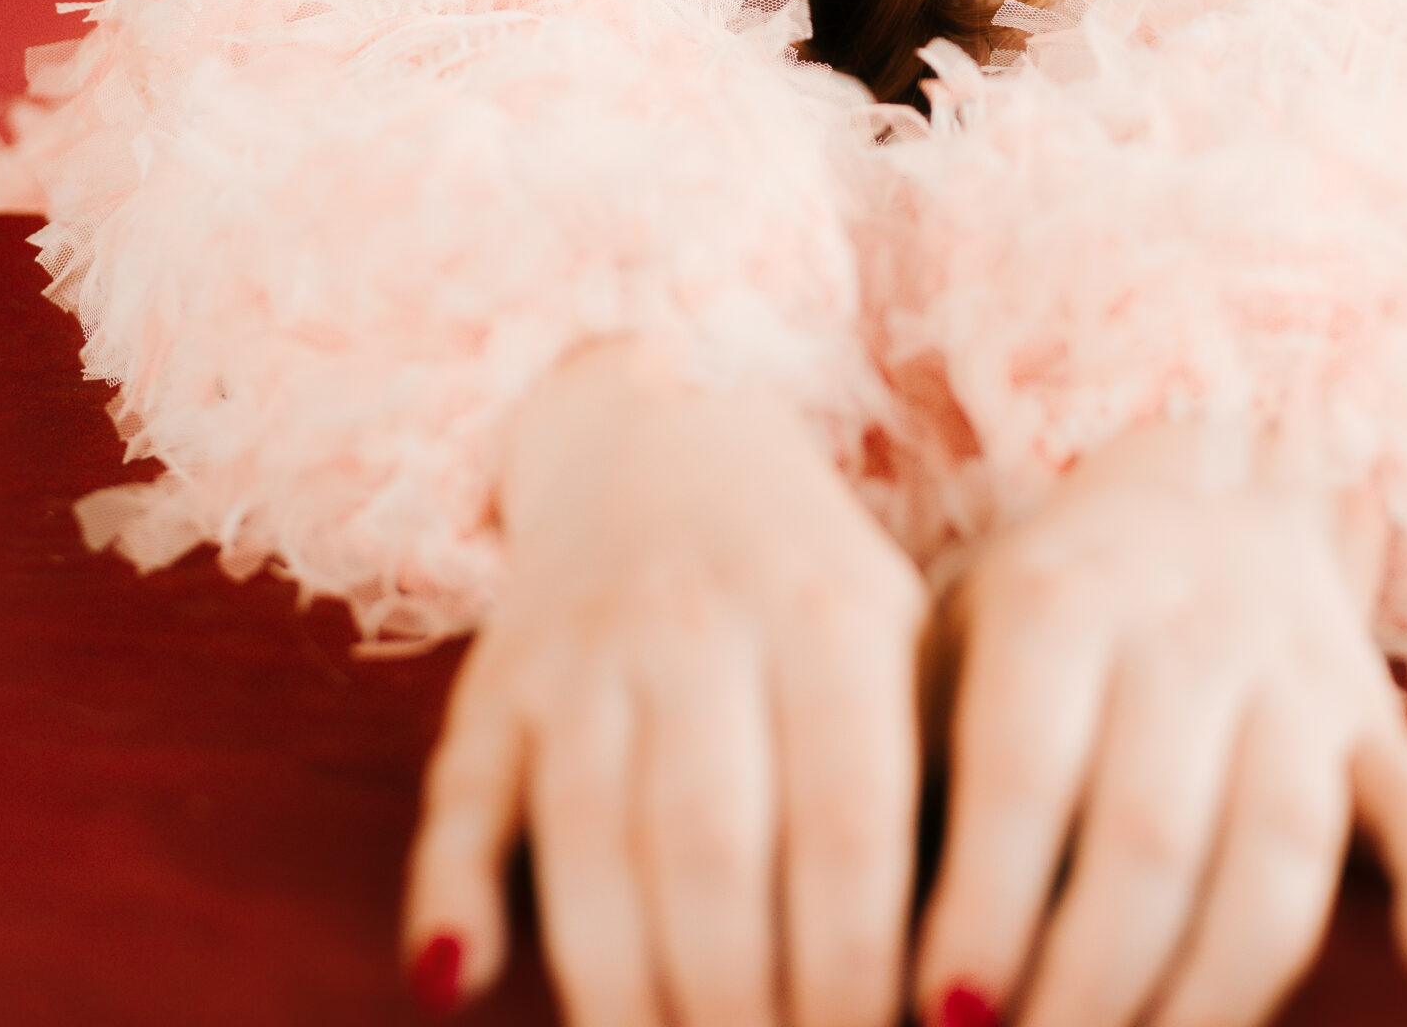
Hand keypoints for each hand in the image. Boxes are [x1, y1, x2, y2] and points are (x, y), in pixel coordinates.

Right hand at [402, 339, 927, 1026]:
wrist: (662, 437)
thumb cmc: (807, 587)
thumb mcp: (893, 641)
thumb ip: (919, 790)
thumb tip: (955, 988)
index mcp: (825, 616)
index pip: (846, 820)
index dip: (856, 965)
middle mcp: (697, 624)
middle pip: (712, 849)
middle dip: (743, 1007)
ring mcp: (584, 650)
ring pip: (589, 839)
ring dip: (625, 993)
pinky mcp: (493, 681)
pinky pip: (462, 794)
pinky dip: (452, 891)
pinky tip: (459, 982)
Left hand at [914, 424, 1406, 1026]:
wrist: (1203, 490)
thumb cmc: (1038, 614)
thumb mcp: (955, 640)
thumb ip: (911, 764)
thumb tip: (839, 928)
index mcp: (1059, 598)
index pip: (1023, 766)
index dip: (986, 903)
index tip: (941, 1016)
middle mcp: (1182, 623)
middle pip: (1148, 830)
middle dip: (1087, 981)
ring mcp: (1293, 668)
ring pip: (1276, 843)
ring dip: (1215, 989)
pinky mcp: (1377, 717)